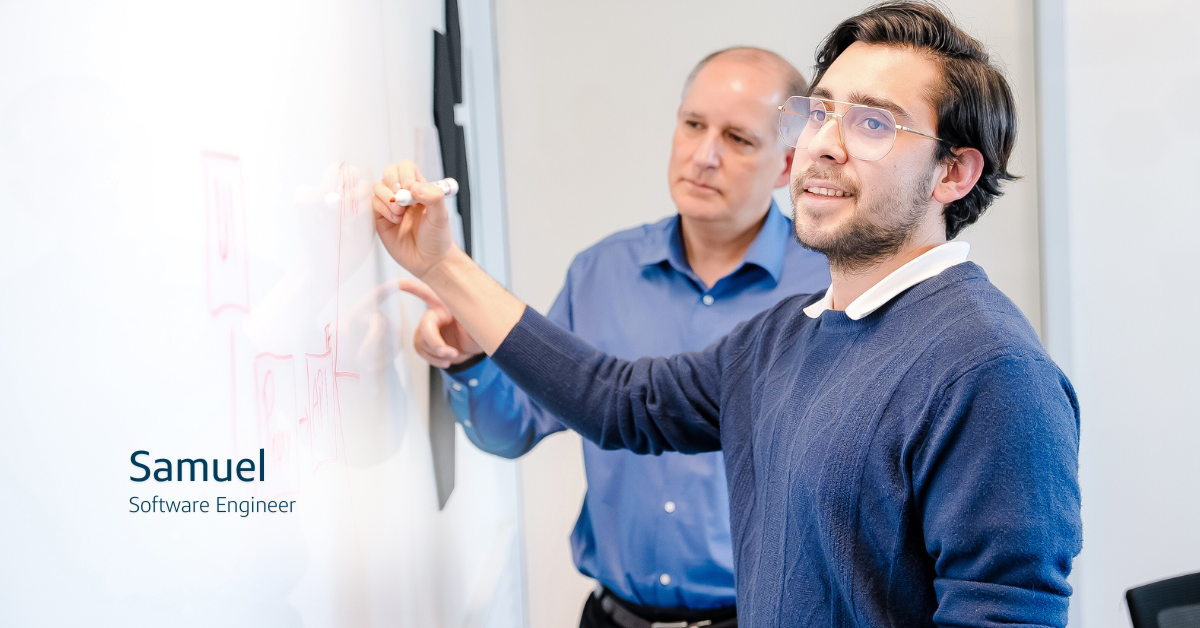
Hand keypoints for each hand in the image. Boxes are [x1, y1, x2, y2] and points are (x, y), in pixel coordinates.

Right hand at [372, 161, 457, 278]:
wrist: (429, 261)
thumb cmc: (437, 237)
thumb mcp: (441, 216)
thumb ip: (433, 197)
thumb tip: (415, 186)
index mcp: (419, 188)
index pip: (406, 168)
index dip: (405, 173)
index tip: (410, 188)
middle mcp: (403, 193)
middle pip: (388, 172)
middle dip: (391, 181)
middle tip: (399, 197)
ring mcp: (390, 205)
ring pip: (377, 187)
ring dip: (387, 198)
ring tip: (399, 214)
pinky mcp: (380, 218)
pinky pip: (372, 204)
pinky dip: (381, 209)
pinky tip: (394, 221)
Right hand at [397, 278, 483, 368]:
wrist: (482, 344)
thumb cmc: (483, 328)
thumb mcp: (482, 324)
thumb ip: (474, 323)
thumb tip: (468, 327)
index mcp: (447, 304)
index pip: (427, 292)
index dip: (409, 287)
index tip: (397, 283)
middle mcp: (436, 314)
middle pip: (424, 326)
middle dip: (434, 342)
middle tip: (451, 353)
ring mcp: (431, 328)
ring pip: (421, 342)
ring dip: (436, 353)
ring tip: (453, 356)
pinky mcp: (429, 341)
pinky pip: (422, 351)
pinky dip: (433, 359)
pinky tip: (446, 360)